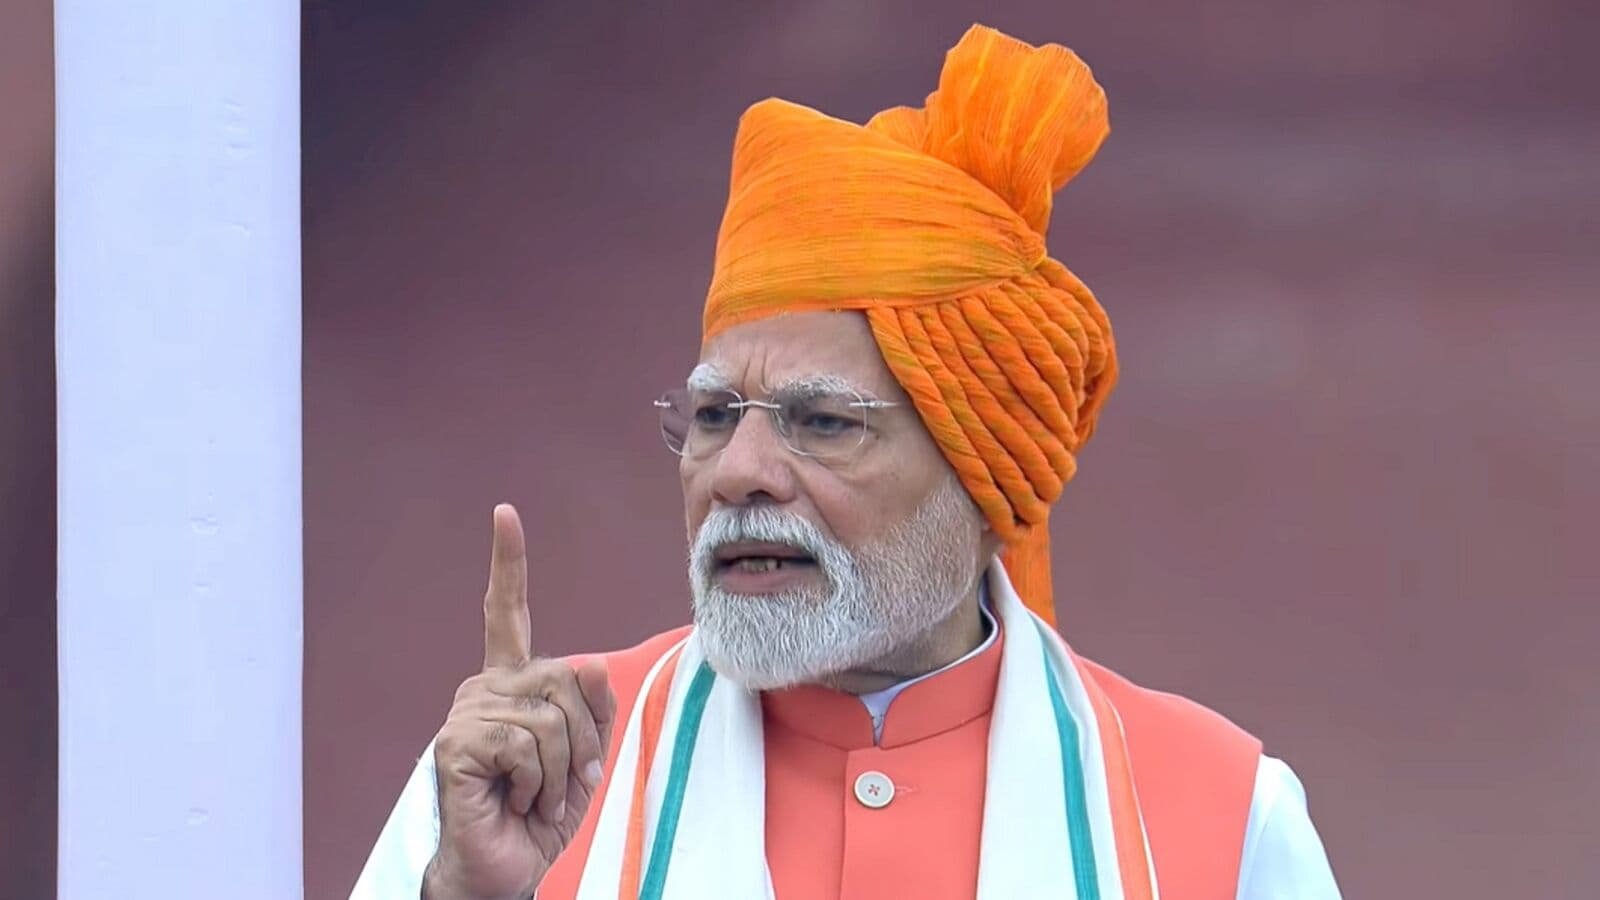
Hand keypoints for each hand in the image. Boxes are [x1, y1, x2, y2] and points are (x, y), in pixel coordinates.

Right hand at [423, 504, 615, 899]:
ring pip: (550, 717)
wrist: (505, 867)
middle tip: (564, 781)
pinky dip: (537, 782)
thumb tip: (587, 661)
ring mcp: (466, 712)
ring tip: (536, 796)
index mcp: (512, 682)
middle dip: (583, 738)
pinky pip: (526, 744)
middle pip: (565, 676)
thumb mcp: (585, 755)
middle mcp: (485, 687)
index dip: (506, 564)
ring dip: (560, 770)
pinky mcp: (456, 743)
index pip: (505, 613)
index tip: (503, 514)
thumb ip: (593, 706)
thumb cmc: (541, 812)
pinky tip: (515, 799)